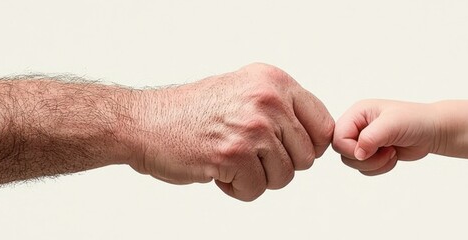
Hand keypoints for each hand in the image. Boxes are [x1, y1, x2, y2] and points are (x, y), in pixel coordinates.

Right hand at [125, 63, 333, 200]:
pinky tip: (218, 172)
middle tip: (249, 157)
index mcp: (274, 81)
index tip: (286, 150)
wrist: (144, 122)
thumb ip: (282, 107)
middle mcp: (267, 100)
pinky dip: (237, 189)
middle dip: (279, 165)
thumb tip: (319, 136)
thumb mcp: (244, 90)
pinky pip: (256, 189)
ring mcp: (252, 127)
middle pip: (306, 157)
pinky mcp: (233, 155)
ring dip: (258, 179)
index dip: (308, 146)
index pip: (322, 125)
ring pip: (284, 176)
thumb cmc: (191, 112)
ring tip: (231, 162)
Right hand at [332, 100, 444, 175]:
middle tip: (385, 150)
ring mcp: (365, 140)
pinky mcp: (373, 153)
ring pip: (353, 163)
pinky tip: (393, 156)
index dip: (351, 148)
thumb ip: (371, 137)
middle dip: (366, 158)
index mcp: (358, 113)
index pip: (337, 137)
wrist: (433, 131)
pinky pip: (365, 169)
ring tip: (391, 152)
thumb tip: (357, 154)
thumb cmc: (416, 120)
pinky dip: (380, 168)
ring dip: (374, 164)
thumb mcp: (393, 124)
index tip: (372, 148)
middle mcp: (358, 126)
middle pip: (343, 152)